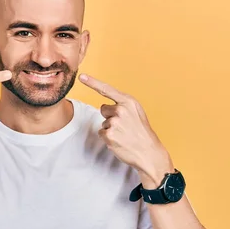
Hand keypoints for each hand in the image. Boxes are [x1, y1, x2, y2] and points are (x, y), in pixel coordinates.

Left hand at [79, 73, 173, 187]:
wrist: (149, 152)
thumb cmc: (142, 132)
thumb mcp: (136, 112)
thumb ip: (122, 106)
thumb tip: (104, 107)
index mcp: (129, 102)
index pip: (107, 90)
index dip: (92, 82)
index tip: (81, 76)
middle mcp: (121, 110)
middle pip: (103, 109)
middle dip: (110, 117)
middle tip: (124, 126)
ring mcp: (114, 122)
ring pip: (103, 122)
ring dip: (110, 129)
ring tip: (124, 135)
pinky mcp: (109, 134)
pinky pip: (101, 133)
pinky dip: (108, 138)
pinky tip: (120, 141)